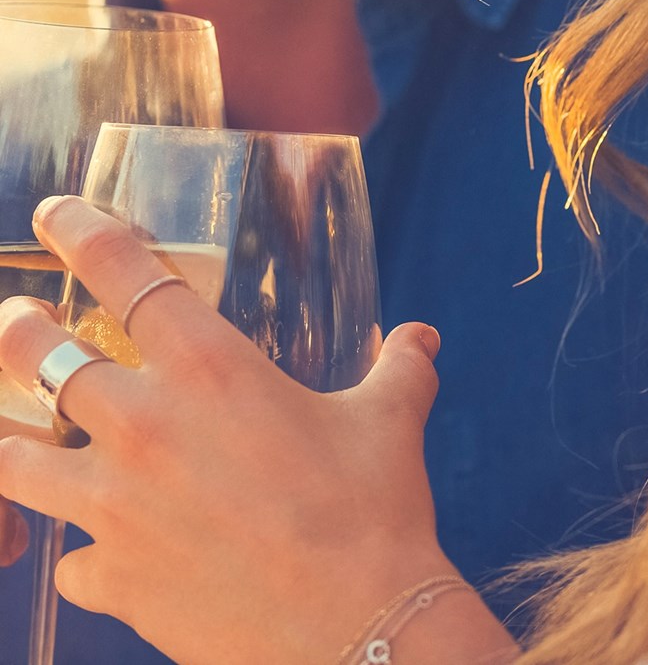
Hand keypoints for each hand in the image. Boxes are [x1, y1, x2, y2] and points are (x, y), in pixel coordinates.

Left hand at [0, 196, 448, 664]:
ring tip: (16, 430)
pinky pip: (72, 563)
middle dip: (18, 330)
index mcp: (209, 367)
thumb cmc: (375, 515)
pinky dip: (84, 556)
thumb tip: (421, 337)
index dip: (81, 230)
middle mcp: (144, 425)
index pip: (123, 271)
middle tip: (17, 319)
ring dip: (11, 438)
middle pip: (37, 356)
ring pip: (15, 460)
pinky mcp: (114, 580)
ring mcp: (116, 507)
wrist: (359, 635)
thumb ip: (399, 367)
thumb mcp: (390, 422)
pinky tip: (102, 557)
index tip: (53, 211)